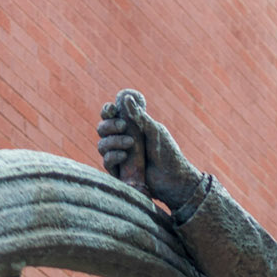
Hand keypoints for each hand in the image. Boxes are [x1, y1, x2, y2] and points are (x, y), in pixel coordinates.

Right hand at [96, 91, 202, 210]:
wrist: (173, 179)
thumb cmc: (167, 153)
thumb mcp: (154, 131)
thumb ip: (140, 116)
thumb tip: (126, 98)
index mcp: (129, 128)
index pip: (111, 116)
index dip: (108, 111)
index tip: (113, 109)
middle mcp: (121, 141)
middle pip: (102, 129)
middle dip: (109, 125)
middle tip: (123, 126)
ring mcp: (119, 157)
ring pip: (102, 145)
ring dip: (113, 141)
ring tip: (130, 143)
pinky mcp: (119, 173)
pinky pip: (107, 162)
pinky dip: (112, 156)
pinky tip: (124, 155)